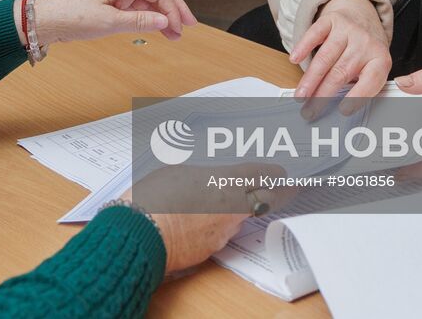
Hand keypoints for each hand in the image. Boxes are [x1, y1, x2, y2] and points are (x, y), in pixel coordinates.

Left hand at [29, 0, 196, 45]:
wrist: (47, 20)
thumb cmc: (72, 15)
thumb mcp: (109, 22)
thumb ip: (140, 21)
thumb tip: (165, 22)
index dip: (173, 10)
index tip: (181, 28)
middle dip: (174, 9)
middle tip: (189, 25)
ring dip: (163, 15)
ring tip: (175, 33)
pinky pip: (138, 5)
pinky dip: (149, 16)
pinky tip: (158, 27)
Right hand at [123, 164, 293, 273]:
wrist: (137, 234)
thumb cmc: (153, 197)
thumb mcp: (178, 172)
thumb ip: (204, 175)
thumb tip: (211, 181)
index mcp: (226, 182)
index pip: (267, 176)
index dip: (277, 173)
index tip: (284, 172)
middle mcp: (233, 209)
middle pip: (267, 199)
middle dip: (274, 192)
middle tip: (278, 186)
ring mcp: (224, 232)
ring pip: (242, 217)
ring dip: (237, 209)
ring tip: (216, 200)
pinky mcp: (212, 250)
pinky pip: (222, 233)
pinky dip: (216, 226)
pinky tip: (198, 219)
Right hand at [289, 0, 390, 108]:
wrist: (362, 15)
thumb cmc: (365, 50)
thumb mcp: (372, 67)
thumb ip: (360, 85)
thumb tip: (339, 109)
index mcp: (380, 59)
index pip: (371, 80)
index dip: (358, 96)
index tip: (343, 110)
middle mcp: (366, 43)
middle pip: (341, 72)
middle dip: (323, 94)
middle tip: (310, 109)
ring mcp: (348, 30)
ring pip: (325, 57)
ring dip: (310, 78)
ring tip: (301, 95)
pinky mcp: (332, 20)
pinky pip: (315, 33)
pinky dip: (304, 47)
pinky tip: (295, 59)